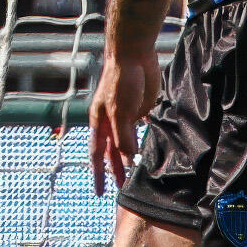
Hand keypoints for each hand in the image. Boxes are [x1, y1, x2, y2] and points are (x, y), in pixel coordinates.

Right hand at [90, 40, 163, 195]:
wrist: (134, 56)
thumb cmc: (120, 81)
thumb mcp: (120, 112)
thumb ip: (123, 136)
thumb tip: (128, 159)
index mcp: (100, 124)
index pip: (97, 155)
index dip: (99, 173)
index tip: (100, 191)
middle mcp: (111, 122)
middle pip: (112, 152)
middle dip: (116, 169)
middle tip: (121, 187)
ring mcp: (126, 116)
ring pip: (127, 142)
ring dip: (130, 157)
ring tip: (135, 172)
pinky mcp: (141, 108)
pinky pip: (141, 128)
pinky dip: (143, 139)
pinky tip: (149, 148)